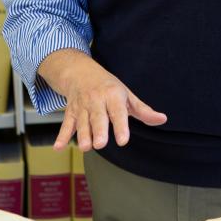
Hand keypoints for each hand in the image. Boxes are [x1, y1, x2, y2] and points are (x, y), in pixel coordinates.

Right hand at [51, 60, 165, 151]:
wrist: (81, 73)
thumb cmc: (108, 87)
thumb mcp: (128, 95)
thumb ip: (144, 111)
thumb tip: (162, 119)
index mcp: (113, 96)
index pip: (118, 112)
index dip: (121, 126)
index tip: (123, 140)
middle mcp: (97, 101)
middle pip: (98, 118)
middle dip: (98, 131)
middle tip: (100, 144)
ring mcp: (82, 107)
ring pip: (82, 122)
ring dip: (82, 135)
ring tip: (85, 147)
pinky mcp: (71, 112)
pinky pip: (66, 124)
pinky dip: (61, 136)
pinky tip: (58, 147)